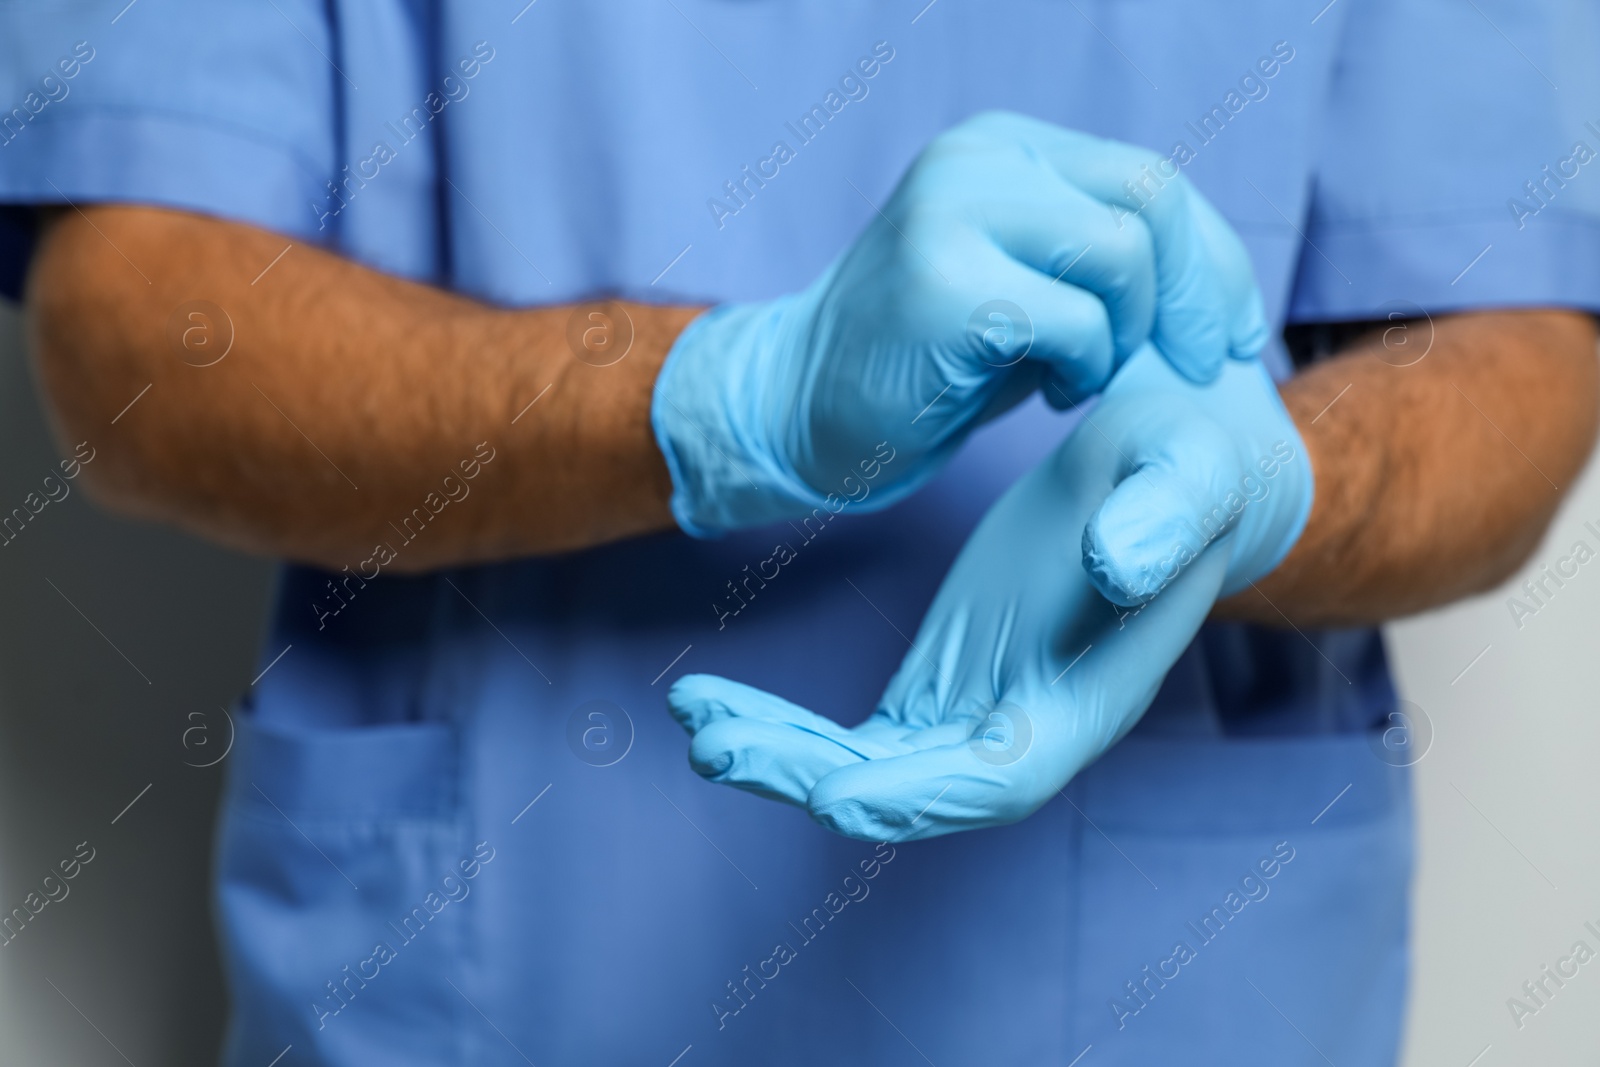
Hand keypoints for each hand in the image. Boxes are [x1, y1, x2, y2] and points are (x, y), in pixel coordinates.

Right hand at [652, 111, 1268, 535]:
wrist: (792, 410)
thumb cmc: (918, 363)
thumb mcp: (1014, 282)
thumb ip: (1090, 256)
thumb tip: (1207, 277)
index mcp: (998, 150)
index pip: (1148, 179)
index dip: (1215, 261)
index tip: (1231, 337)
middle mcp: (974, 161)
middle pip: (1150, 196)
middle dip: (1199, 293)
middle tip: (1194, 365)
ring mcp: (951, 214)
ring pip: (1121, 254)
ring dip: (1126, 334)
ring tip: (1080, 376)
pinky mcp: (943, 286)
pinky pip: (1076, 321)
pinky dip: (1085, 367)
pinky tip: (1049, 393)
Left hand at [667, 346, 1310, 840]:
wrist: (1161, 473)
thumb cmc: (1187, 473)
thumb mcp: (1191, 471)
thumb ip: (1167, 518)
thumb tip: (1113, 564)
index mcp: (1089, 698)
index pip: (1000, 780)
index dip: (921, 796)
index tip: (833, 792)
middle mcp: (1024, 728)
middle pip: (910, 788)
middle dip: (814, 778)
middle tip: (718, 743)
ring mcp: (974, 713)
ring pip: (863, 769)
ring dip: (777, 755)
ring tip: (693, 716)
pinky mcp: (936, 684)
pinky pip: (846, 735)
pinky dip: (776, 724)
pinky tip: (706, 699)